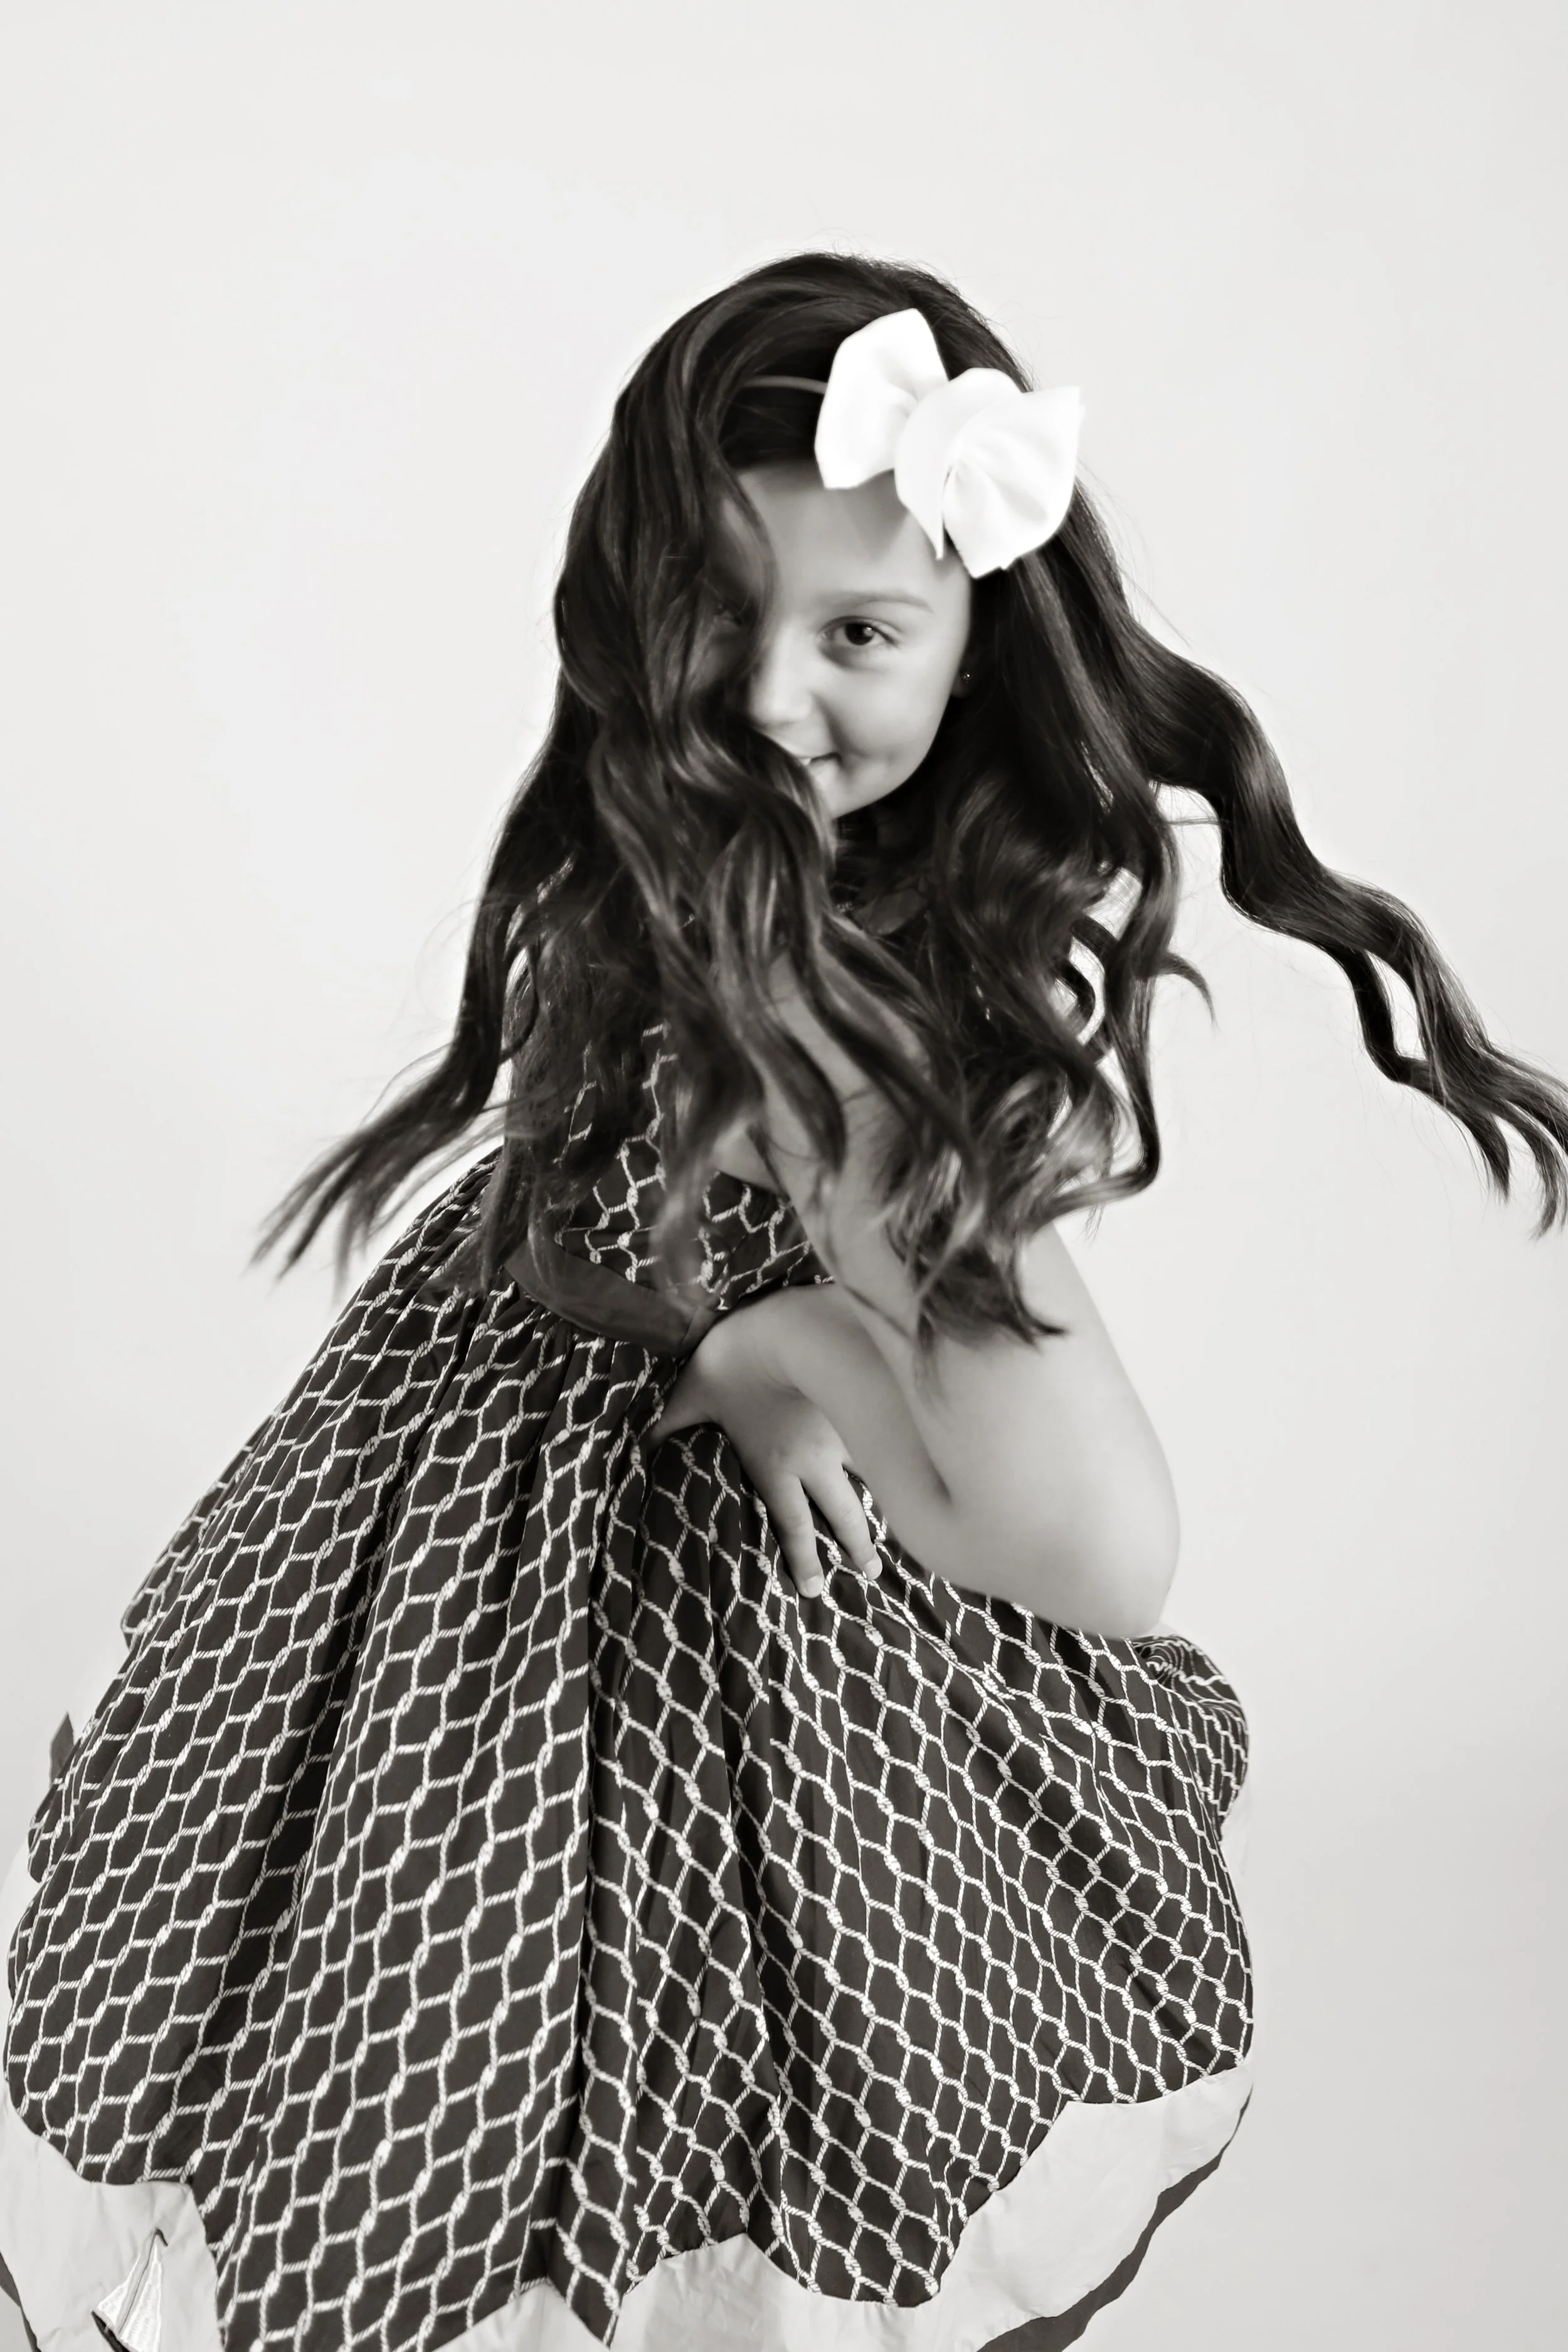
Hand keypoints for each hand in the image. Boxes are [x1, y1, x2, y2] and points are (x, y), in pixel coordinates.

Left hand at [645, 1298, 880, 1602]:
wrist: (782, 1324)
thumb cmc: (729, 1363)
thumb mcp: (689, 1397)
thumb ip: (667, 1426)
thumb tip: (636, 1446)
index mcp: (774, 1466)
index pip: (792, 1525)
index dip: (803, 1560)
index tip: (812, 1591)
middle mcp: (815, 1459)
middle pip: (842, 1513)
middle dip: (856, 1546)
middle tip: (869, 1575)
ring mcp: (843, 1430)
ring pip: (872, 1477)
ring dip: (884, 1502)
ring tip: (903, 1521)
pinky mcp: (859, 1400)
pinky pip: (880, 1434)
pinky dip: (896, 1452)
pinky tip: (911, 1459)